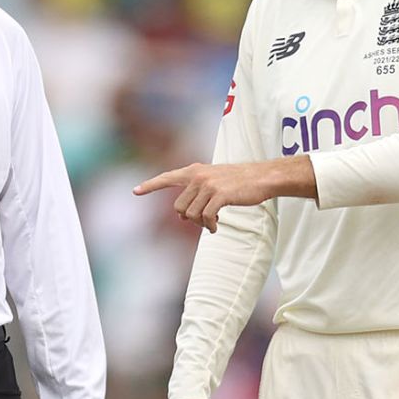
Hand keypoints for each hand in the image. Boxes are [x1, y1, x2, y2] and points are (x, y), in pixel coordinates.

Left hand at [133, 157, 313, 232]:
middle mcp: (198, 176)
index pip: (167, 177)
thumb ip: (196, 193)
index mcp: (195, 171)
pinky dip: (209, 227)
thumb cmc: (239, 181)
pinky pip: (205, 218)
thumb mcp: (214, 181)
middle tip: (204, 222)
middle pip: (179, 207)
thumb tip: (181, 216)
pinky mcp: (219, 195)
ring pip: (190, 215)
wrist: (262, 176)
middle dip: (189, 219)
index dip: (150, 185)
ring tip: (213, 224)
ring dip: (201, 225)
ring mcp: (208, 185)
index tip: (135, 191)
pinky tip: (216, 228)